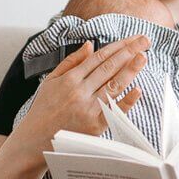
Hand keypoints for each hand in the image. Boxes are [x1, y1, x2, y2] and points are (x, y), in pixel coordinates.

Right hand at [19, 34, 149, 150]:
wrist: (34, 140)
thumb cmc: (43, 110)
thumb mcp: (51, 81)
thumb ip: (71, 62)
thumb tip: (90, 45)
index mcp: (69, 79)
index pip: (99, 58)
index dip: (117, 46)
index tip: (131, 39)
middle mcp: (79, 92)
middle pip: (109, 67)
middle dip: (129, 51)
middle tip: (144, 40)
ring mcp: (88, 109)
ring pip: (113, 85)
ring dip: (131, 70)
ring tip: (143, 56)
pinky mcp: (94, 127)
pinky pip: (113, 111)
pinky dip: (126, 101)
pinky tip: (138, 89)